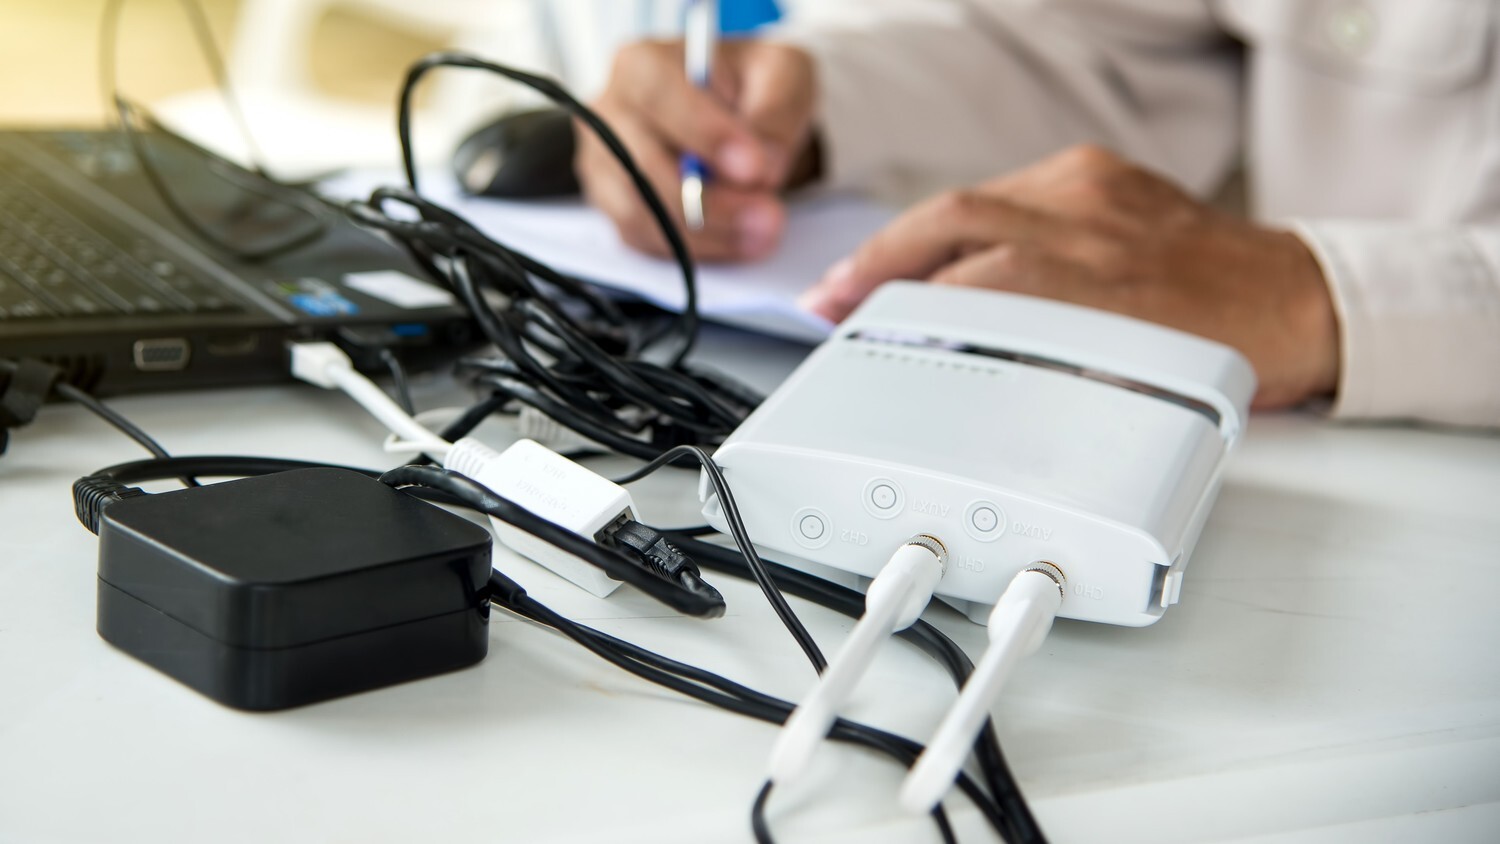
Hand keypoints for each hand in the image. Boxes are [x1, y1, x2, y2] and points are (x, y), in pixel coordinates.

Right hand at [576, 39, 816, 261]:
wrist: (740, 122)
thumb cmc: (752, 88)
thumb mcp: (783, 76)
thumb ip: (776, 113)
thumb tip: (763, 167)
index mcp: (643, 64)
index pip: (659, 97)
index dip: (706, 135)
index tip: (755, 166)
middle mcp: (610, 114)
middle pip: (643, 166)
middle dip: (711, 201)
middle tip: (768, 216)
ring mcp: (606, 166)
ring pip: (641, 214)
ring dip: (706, 233)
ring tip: (761, 233)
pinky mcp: (617, 208)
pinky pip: (646, 242)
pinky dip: (695, 249)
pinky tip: (736, 240)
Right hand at [799, 145, 1340, 408]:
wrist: (1302, 302)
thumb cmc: (1235, 356)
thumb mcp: (1143, 398)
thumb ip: (1055, 391)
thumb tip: (975, 404)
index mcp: (1100, 286)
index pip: (970, 285)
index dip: (898, 310)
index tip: (851, 334)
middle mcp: (1092, 225)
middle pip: (953, 224)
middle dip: (878, 264)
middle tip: (832, 302)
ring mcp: (1096, 191)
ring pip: (972, 201)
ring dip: (907, 240)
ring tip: (865, 277)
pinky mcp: (1103, 174)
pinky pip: (1011, 188)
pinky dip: (962, 220)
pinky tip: (938, 248)